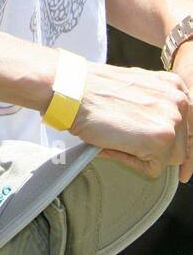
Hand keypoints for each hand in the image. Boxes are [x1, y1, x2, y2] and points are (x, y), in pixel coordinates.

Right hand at [67, 61, 191, 183]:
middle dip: (157, 148)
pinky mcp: (161, 138)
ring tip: (120, 138)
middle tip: (128, 137)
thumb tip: (164, 132)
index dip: (176, 143)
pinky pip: (153, 168)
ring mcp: (173, 119)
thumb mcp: (136, 87)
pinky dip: (133, 163)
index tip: (171, 155)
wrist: (73, 89)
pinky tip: (116, 144)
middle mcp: (179, 100)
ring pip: (169, 158)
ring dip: (145, 156)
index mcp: (174, 86)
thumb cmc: (94, 89)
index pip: (188, 127)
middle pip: (182, 145)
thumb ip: (156, 104)